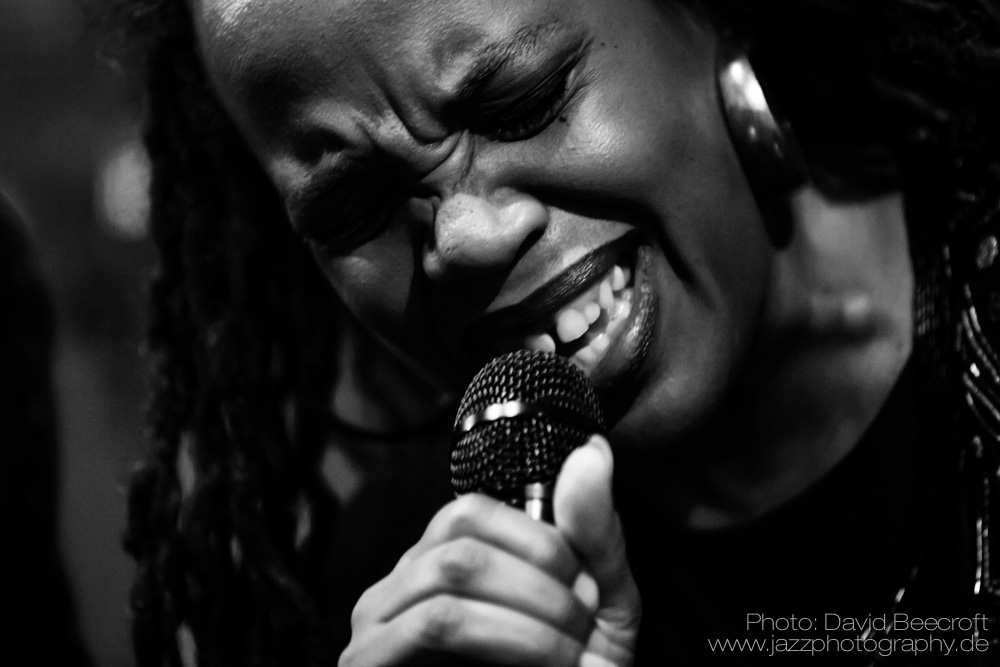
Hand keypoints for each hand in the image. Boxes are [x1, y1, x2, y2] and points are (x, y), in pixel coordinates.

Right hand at [339, 434, 640, 666]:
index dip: (540, 540)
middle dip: (541, 578)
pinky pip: (435, 623)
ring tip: (569, 654)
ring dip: (532, 614)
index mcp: (439, 564)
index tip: (587, 592)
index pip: (469, 511)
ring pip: (451, 573)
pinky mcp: (370, 664)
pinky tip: (541, 664)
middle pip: (460, 535)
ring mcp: (378, 627)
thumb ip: (593, 532)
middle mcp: (400, 587)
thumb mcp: (595, 605)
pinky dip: (508, 637)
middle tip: (582, 626)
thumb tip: (593, 449)